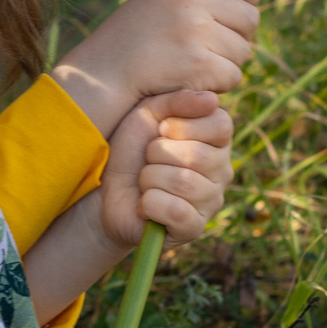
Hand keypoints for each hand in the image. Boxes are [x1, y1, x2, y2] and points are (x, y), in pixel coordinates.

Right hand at [53, 0, 260, 137]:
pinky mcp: (199, 63)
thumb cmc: (133, 40)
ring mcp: (196, 30)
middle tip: (208, 48)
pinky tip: (189, 81)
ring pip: (243, 51)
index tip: (237, 8)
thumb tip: (250, 0)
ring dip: (225, 63)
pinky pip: (233, 76)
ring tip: (190, 64)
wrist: (102, 75)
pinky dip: (218, 85)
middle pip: (250, 17)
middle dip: (237, 37)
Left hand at [95, 88, 234, 253]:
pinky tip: (144, 204)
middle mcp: (222, 170)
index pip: (221, 124)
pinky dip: (149, 204)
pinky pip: (176, 211)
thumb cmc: (130, 148)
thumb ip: (178, 100)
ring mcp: (211, 201)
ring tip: (144, 181)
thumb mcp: (148, 112)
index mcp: (217, 139)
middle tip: (147, 159)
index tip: (160, 129)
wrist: (104, 190)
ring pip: (183, 183)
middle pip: (197, 155)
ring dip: (149, 178)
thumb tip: (211, 98)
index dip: (182, 125)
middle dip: (157, 153)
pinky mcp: (194, 228)